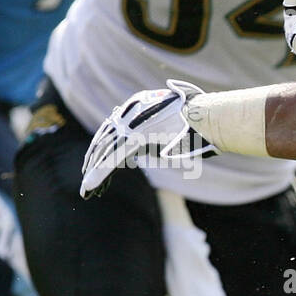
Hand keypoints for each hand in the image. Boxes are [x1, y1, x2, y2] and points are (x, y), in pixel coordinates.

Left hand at [80, 80, 215, 197]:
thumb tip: (159, 149)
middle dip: (95, 159)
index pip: (115, 127)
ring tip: (86, 189)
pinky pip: (112, 160)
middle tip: (86, 175)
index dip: (104, 145)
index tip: (97, 159)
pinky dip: (99, 175)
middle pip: (105, 139)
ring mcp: (132, 127)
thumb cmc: (200, 124)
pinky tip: (89, 187)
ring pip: (105, 152)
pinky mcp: (135, 141)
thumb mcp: (177, 125)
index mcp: (138, 106)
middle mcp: (131, 114)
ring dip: (94, 172)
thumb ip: (162, 132)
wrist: (208, 118)